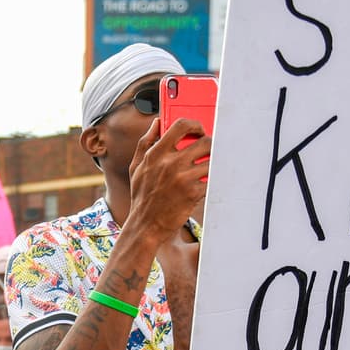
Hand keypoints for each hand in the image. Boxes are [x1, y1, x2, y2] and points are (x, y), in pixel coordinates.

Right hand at [125, 117, 211, 240]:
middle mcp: (170, 163)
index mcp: (156, 154)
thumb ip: (145, 143)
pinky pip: (211, 180)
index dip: (195, 124)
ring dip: (212, 164)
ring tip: (207, 169)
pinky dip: (211, 181)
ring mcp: (182, 178)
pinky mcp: (193, 193)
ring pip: (211, 161)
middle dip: (209, 146)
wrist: (146, 226)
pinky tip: (205, 184)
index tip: (198, 130)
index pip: (181, 126)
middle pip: (204, 142)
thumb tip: (157, 122)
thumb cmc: (142, 197)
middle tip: (208, 152)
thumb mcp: (137, 167)